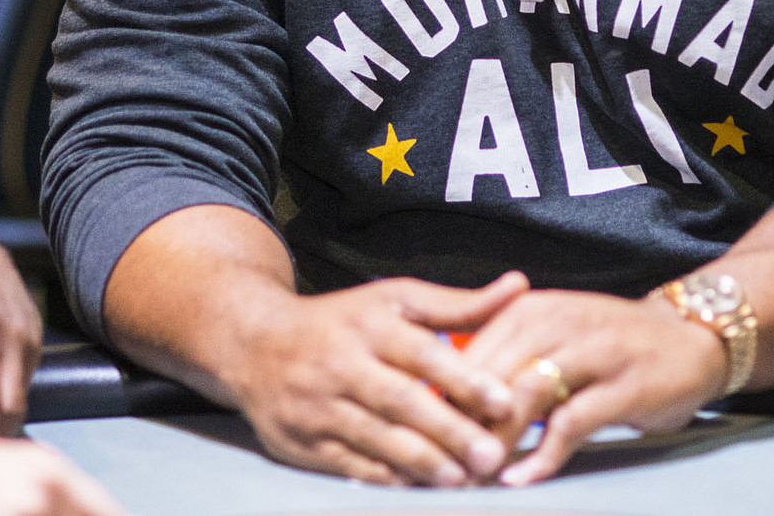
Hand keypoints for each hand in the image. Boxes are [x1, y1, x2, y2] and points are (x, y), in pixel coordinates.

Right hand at [223, 273, 526, 486]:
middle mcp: (342, 363)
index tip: (503, 401)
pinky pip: (348, 464)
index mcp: (371, 325)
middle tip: (491, 455)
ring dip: (422, 463)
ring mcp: (319, 404)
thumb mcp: (395, 299)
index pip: (423, 353)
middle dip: (449, 431)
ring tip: (461, 480)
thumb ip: (457, 304)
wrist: (254, 343)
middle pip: (401, 401)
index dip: (464, 378)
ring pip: (376, 438)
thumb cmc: (342, 321)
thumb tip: (519, 287)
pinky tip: (415, 486)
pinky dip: (383, 477)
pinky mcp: (303, 440)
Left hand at [457, 288, 727, 485]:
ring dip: (496, 440)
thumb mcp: (552, 336)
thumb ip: (505, 360)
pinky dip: (543, 455)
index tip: (418, 438)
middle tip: (440, 466)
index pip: (470, 353)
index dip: (442, 398)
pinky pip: (572, 423)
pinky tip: (522, 478)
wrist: (690, 337)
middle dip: (462, 424)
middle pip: (492, 374)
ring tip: (473, 475)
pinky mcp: (625, 384)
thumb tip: (443, 405)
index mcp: (531, 308)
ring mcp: (594, 351)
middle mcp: (559, 320)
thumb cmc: (609, 344)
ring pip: (527, 394)